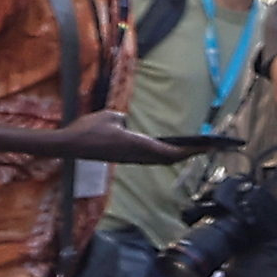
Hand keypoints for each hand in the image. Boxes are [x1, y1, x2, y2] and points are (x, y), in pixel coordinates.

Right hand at [58, 108, 194, 164]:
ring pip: (159, 160)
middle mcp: (138, 155)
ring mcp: (131, 159)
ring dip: (175, 155)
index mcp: (139, 145)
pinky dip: (161, 154)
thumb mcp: (110, 116)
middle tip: (205, 147)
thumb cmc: (88, 128)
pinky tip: (164, 151)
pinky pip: (149, 158)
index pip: (171, 150)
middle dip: (188, 153)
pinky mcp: (123, 159)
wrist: (69, 145)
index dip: (191, 150)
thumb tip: (126, 125)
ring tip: (190, 149)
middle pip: (169, 158)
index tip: (207, 147)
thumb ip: (123, 119)